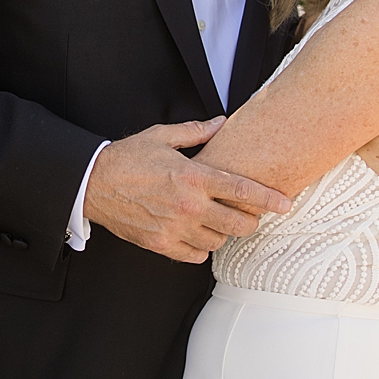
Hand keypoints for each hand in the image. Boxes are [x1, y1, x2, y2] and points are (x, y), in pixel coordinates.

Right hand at [82, 118, 292, 263]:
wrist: (92, 184)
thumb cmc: (127, 157)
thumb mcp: (162, 136)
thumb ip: (196, 132)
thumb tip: (221, 123)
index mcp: (193, 176)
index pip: (242, 190)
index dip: (269, 198)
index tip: (286, 204)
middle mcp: (189, 206)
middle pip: (239, 223)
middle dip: (251, 220)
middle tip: (250, 215)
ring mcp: (175, 228)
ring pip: (219, 241)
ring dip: (223, 232)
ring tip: (217, 220)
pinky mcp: (161, 244)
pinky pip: (196, 255)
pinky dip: (202, 247)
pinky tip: (198, 234)